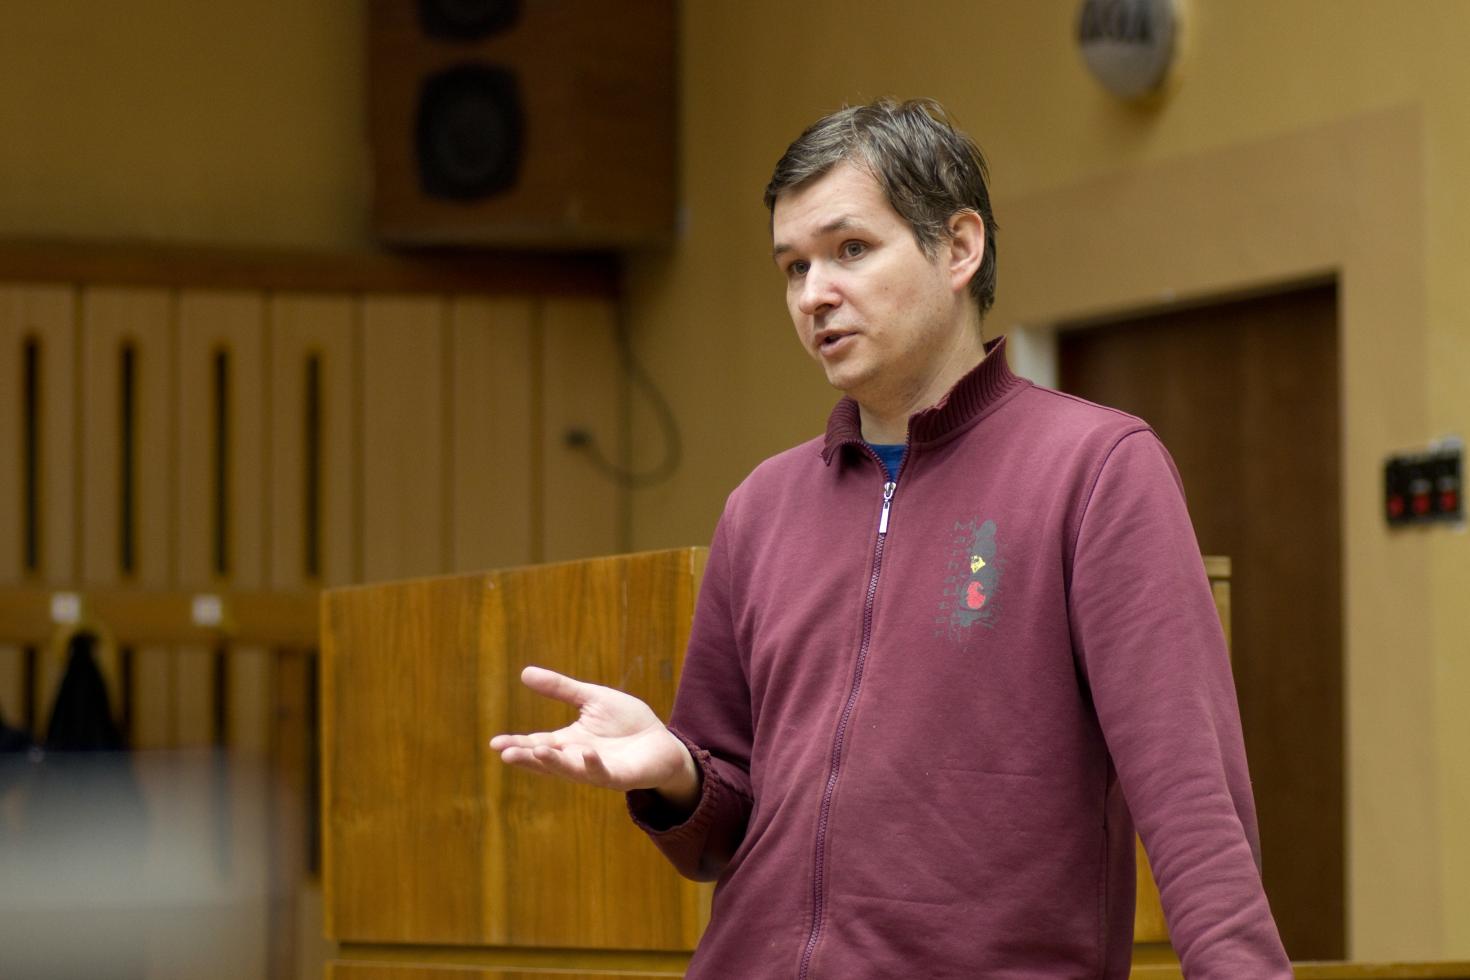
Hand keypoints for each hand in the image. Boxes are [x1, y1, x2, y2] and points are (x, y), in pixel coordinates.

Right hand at [489, 666, 698, 808]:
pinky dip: (593, 764)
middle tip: (505, 753)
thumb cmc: (626, 722)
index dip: (517, 744)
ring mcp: (598, 770)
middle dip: (527, 758)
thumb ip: (560, 689)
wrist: (661, 741)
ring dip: (554, 762)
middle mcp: (578, 759)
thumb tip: (524, 672)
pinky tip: (585, 752)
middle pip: (548, 761)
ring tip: (536, 751)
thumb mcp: (591, 698)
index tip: (495, 744)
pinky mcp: (620, 776)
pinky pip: (604, 773)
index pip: (538, 743)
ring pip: (571, 770)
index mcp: (569, 742)